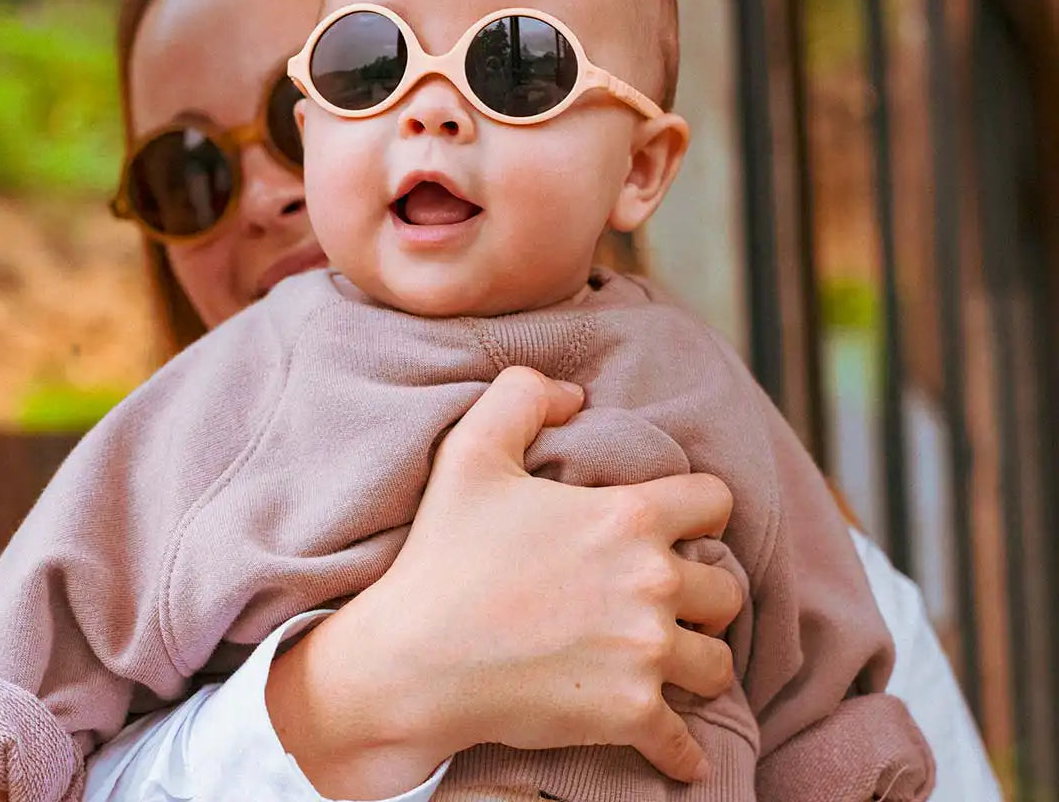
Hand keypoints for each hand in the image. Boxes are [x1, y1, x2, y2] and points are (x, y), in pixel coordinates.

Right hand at [267, 366, 740, 799]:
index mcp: (628, 516)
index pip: (716, 502)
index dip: (701, 510)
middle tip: (667, 600)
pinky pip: (685, 743)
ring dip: (695, 663)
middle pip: (727, 590)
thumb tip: (572, 393)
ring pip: (717, 663)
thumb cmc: (444, 554)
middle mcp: (652, 582)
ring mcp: (646, 653)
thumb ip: (523, 396)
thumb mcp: (472, 451)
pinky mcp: (630, 714)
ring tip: (665, 661)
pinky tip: (674, 747)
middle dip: (702, 594)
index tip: (682, 527)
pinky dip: (681, 748)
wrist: (414, 660)